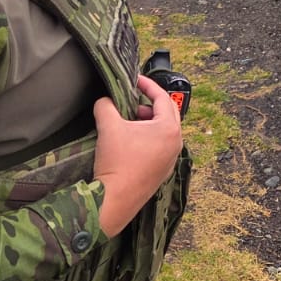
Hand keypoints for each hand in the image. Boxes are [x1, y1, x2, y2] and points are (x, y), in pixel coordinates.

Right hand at [94, 75, 184, 237]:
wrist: (113, 201)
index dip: (147, 85)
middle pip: (167, 113)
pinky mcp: (162, 173)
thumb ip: (106, 105)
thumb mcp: (108, 125)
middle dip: (149, 103)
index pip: (162, 98)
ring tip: (127, 120)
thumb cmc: (116, 162)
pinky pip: (159, 147)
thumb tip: (104, 101)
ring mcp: (170, 160)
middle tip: (132, 99)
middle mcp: (176, 144)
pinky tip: (129, 141)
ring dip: (147, 122)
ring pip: (163, 131)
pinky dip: (147, 138)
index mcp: (169, 129)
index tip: (135, 79)